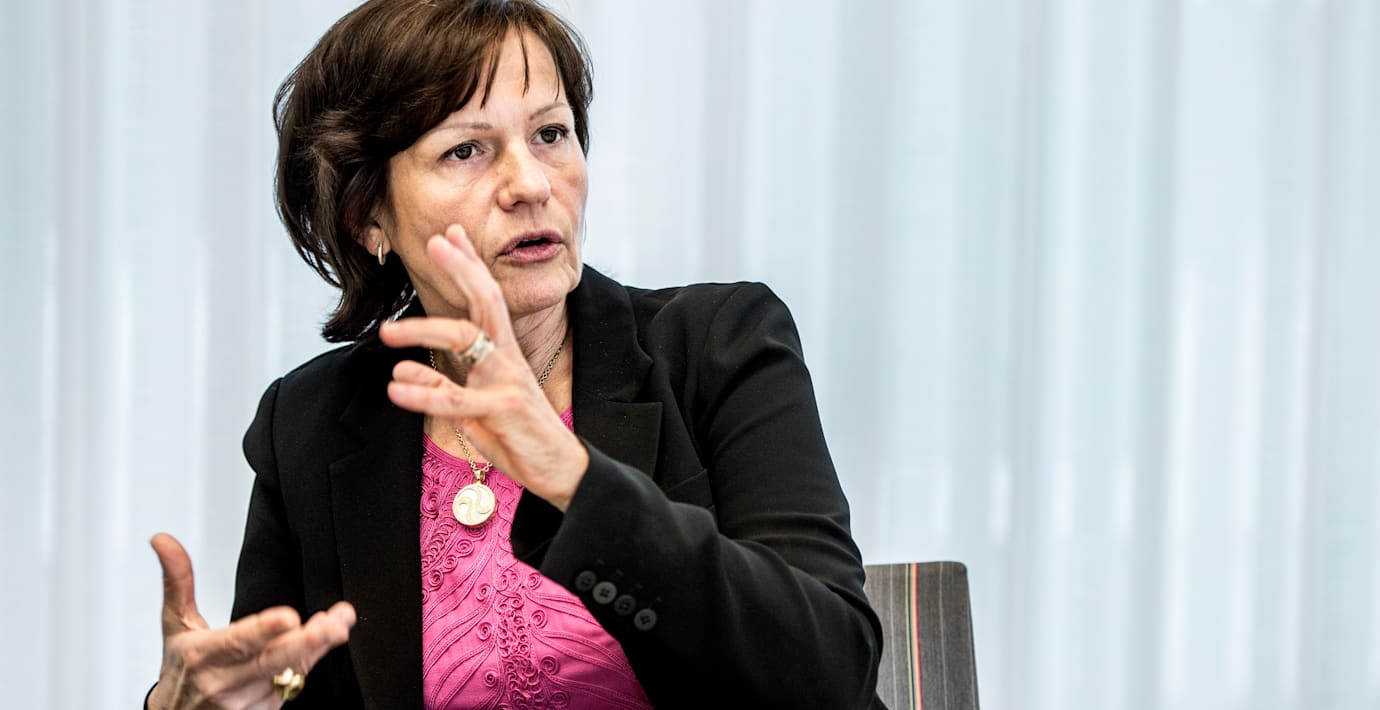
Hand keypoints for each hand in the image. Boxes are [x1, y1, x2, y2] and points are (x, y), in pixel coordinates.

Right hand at [147, 533, 354, 709]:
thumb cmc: (181, 668)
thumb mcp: (175, 625)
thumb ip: (177, 581)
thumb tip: (162, 540)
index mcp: (203, 656)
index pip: (236, 643)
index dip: (263, 631)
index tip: (288, 617)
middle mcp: (226, 682)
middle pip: (272, 662)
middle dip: (306, 644)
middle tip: (333, 627)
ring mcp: (247, 700)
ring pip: (291, 671)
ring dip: (319, 646)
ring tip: (340, 623)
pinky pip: (295, 683)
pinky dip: (312, 659)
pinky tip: (326, 639)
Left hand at [379, 224, 587, 509]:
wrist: (561, 470)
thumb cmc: (518, 434)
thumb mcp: (475, 407)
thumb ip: (441, 386)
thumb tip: (401, 369)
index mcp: (504, 353)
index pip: (486, 298)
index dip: (469, 265)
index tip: (449, 233)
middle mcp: (508, 358)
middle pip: (486, 301)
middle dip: (462, 268)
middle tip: (435, 241)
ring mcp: (507, 381)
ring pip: (465, 341)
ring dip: (423, 331)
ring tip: (386, 332)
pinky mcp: (503, 410)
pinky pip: (457, 398)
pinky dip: (423, 391)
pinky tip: (396, 387)